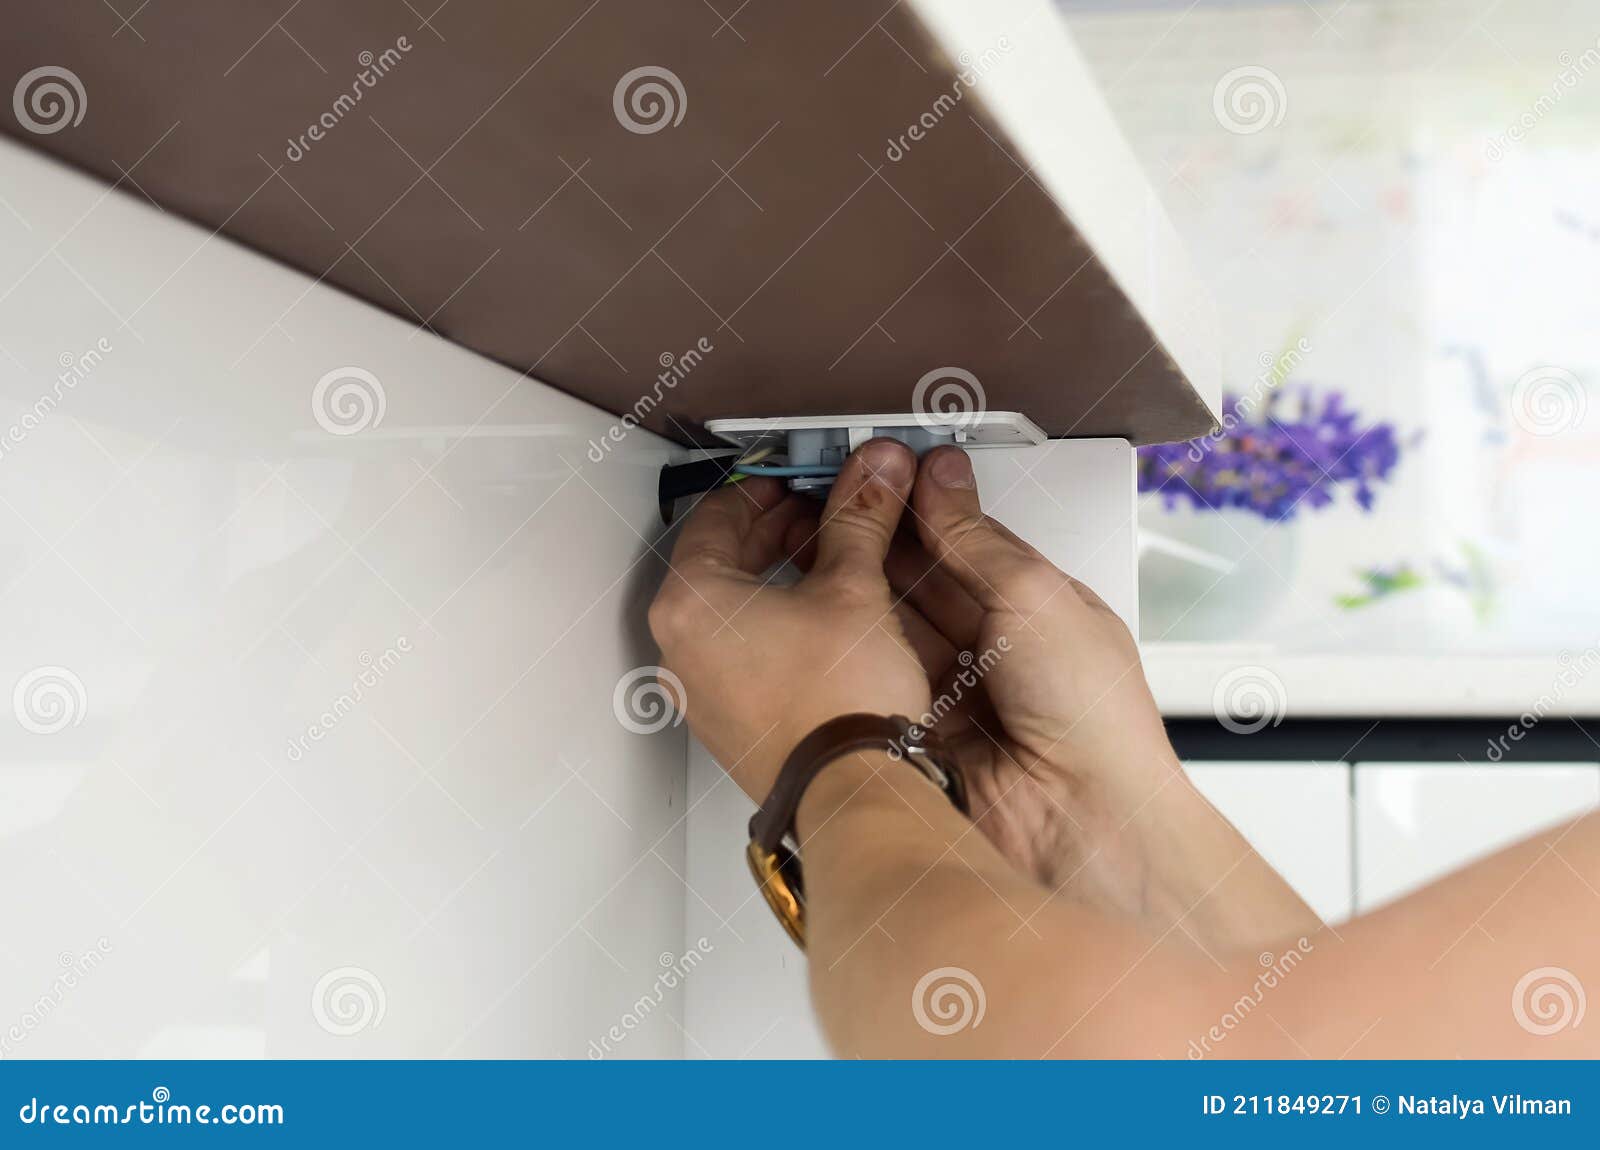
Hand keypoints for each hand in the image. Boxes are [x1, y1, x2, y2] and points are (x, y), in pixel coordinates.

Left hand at [648, 440, 933, 802]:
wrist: (853, 793)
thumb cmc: (837, 703)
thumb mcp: (853, 587)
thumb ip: (859, 517)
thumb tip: (873, 472)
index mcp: (690, 604)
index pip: (714, 516)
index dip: (763, 486)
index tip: (796, 476)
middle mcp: (681, 649)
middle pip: (717, 563)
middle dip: (772, 530)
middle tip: (819, 512)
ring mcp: (702, 692)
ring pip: (730, 612)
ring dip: (774, 577)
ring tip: (829, 562)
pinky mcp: (730, 723)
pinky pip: (740, 654)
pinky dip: (773, 624)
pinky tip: (823, 621)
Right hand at [868, 445, 1184, 895]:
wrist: (1080, 824)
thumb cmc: (1094, 719)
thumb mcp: (1036, 597)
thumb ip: (975, 540)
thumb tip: (943, 482)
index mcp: (1037, 609)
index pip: (965, 541)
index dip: (923, 505)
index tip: (882, 472)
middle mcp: (993, 650)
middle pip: (922, 579)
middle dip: (881, 539)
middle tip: (838, 497)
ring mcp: (952, 692)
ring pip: (891, 624)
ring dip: (859, 587)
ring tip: (820, 538)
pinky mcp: (914, 728)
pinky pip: (873, 674)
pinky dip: (851, 645)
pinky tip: (824, 611)